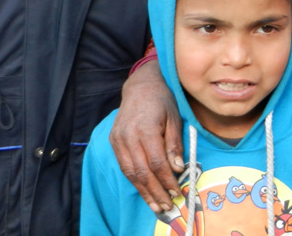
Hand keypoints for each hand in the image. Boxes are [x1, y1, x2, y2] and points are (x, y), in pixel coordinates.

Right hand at [109, 61, 184, 212]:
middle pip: (142, 172)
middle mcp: (128, 136)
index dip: (166, 180)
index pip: (156, 162)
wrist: (140, 86)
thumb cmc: (162, 101)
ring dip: (144, 192)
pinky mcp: (114, 141)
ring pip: (130, 173)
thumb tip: (177, 169)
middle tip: (168, 206)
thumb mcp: (174, 119)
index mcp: (145, 128)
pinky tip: (145, 191)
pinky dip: (135, 181)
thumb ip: (175, 144)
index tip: (177, 192)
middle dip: (156, 192)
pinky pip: (124, 166)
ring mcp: (118, 139)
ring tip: (156, 206)